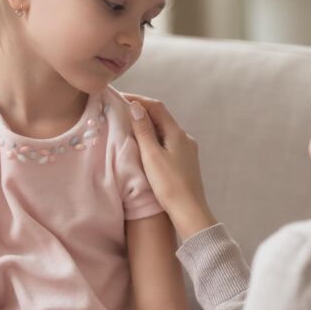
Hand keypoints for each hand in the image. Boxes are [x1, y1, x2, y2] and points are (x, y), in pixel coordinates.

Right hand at [125, 94, 216, 240]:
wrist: (190, 211)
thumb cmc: (169, 184)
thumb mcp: (151, 156)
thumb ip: (143, 130)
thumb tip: (136, 106)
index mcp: (177, 133)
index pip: (157, 107)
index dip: (139, 100)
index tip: (120, 98)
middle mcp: (185, 138)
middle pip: (162, 117)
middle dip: (142, 111)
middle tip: (121, 111)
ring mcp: (187, 150)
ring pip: (164, 130)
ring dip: (148, 125)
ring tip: (129, 127)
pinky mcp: (185, 162)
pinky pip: (167, 142)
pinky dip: (154, 138)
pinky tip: (145, 146)